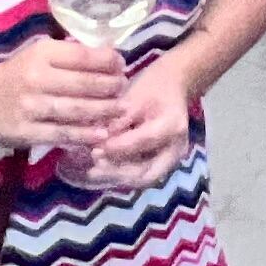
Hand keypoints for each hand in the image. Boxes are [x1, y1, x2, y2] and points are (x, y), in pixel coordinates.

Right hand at [0, 34, 125, 151]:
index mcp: (41, 54)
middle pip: (84, 84)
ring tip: (121, 110)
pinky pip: (62, 134)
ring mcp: (32, 107)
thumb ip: (69, 54)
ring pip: (76, 110)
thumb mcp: (38, 54)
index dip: (107, 61)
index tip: (121, 64)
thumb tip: (109, 55)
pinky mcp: (28, 132)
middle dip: (111, 86)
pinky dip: (84, 135)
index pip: (82, 56)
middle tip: (125, 88)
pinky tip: (101, 134)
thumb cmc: (16, 73)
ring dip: (104, 111)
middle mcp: (37, 78)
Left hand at [78, 56, 192, 187]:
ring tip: (90, 173)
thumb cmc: (152, 86)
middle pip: (147, 173)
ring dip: (115, 178)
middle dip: (117, 173)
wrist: (173, 86)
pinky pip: (139, 176)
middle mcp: (175, 150)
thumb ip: (119, 117)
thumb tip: (98, 138)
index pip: (145, 141)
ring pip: (142, 179)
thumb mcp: (134, 94)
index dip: (119, 147)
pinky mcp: (160, 165)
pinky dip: (118, 176)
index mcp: (172, 126)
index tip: (95, 148)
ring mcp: (169, 161)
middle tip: (91, 168)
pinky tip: (97, 172)